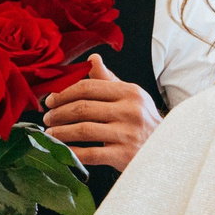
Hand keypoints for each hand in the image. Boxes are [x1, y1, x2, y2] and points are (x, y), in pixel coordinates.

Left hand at [44, 55, 159, 170]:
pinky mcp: (124, 155)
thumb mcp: (131, 96)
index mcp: (129, 92)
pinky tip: (63, 151)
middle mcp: (130, 111)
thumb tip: (92, 58)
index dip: (64, 93)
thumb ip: (109, 79)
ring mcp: (127, 134)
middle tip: (46, 118)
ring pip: (83, 130)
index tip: (50, 100)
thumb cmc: (143, 121)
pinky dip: (73, 152)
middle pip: (82, 108)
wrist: (168, 149)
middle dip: (58, 113)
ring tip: (50, 135)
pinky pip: (91, 154)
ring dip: (61, 133)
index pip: (88, 87)